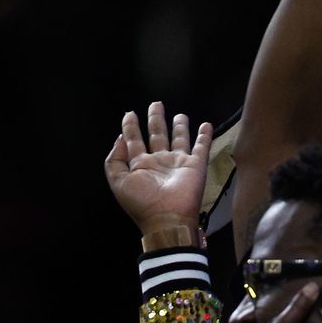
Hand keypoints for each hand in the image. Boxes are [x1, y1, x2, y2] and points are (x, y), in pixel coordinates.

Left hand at [104, 102, 212, 236]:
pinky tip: (206, 125)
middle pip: (157, 135)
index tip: (129, 114)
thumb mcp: (118, 182)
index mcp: (140, 165)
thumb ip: (115, 160)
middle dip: (155, 119)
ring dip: (179, 126)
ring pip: (179, 139)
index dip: (130, 126)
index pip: (134, 140)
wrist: (168, 218)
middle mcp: (159, 161)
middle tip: (155, 104)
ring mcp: (178, 162)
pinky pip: (201, 147)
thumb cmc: (142, 201)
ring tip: (179, 115)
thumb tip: (120, 138)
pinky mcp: (195, 165)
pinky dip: (204, 136)